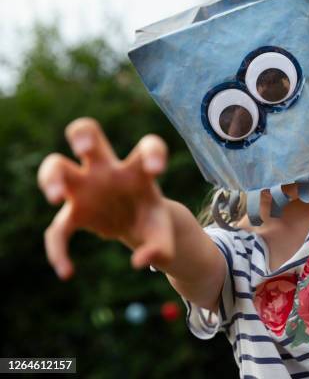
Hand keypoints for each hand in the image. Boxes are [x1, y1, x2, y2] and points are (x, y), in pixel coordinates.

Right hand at [38, 118, 174, 278]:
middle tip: (84, 146)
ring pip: (56, 166)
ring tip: (55, 196)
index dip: (151, 152)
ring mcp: (85, 188)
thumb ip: (161, 248)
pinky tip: (67, 271)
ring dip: (51, 176)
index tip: (157, 170)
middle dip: (82, 134)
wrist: (138, 226)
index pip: (146, 147)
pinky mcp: (73, 212)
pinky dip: (57, 249)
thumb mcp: (164, 236)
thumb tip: (142, 261)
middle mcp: (107, 171)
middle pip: (87, 132)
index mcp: (138, 170)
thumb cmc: (152, 221)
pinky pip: (57, 229)